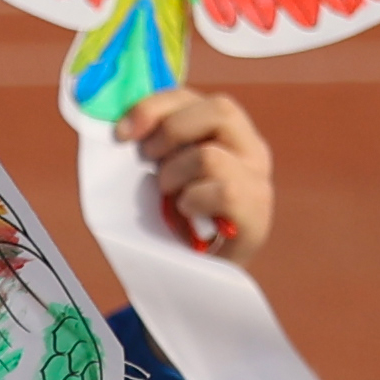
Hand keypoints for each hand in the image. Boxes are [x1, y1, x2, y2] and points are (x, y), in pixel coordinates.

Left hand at [121, 89, 274, 265]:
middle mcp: (250, 150)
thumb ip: (155, 149)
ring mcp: (258, 180)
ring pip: (211, 155)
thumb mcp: (161, 178)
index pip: (194, 97)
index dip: (154, 106)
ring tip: (170, 198)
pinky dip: (193, 202)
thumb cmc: (174, 227)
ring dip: (174, 176)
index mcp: (226, 134)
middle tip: (148, 162)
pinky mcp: (257, 215)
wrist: (197, 281)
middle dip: (170, 131)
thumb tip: (120, 128)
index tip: (121, 133)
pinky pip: (223, 192)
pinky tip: (186, 215)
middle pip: (220, 109)